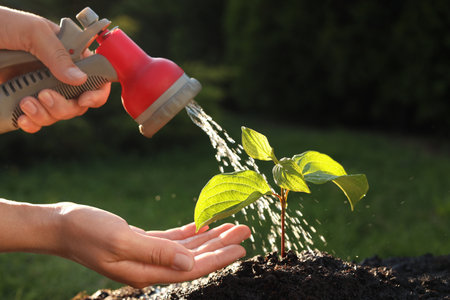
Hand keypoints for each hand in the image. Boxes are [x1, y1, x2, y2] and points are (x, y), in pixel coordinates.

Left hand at [0, 6, 110, 132]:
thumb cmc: (0, 24)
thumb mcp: (33, 32)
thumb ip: (57, 54)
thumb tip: (80, 79)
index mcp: (68, 53)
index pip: (96, 75)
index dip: (97, 91)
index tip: (85, 99)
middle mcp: (58, 73)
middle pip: (78, 102)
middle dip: (64, 106)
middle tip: (44, 96)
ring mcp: (41, 87)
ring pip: (58, 114)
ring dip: (45, 115)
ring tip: (25, 102)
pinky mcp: (23, 100)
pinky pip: (37, 121)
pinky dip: (32, 124)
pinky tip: (22, 118)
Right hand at [55, 203, 250, 287]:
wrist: (61, 225)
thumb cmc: (86, 231)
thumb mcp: (121, 240)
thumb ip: (156, 253)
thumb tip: (188, 263)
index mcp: (146, 272)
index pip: (191, 269)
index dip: (218, 258)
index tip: (240, 246)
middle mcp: (149, 267)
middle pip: (194, 258)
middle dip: (220, 245)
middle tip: (244, 229)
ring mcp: (146, 255)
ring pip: (186, 248)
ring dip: (209, 237)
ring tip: (231, 225)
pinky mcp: (142, 242)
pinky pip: (173, 240)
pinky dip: (189, 233)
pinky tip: (203, 225)